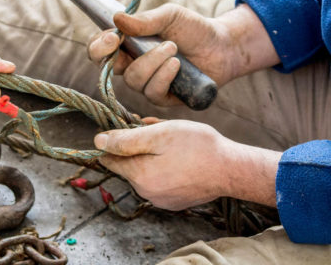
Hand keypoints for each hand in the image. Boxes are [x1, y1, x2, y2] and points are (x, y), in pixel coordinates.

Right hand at [88, 4, 238, 105]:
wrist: (223, 46)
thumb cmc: (194, 29)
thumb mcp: (170, 16)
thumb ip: (144, 20)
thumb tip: (116, 19)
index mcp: (127, 45)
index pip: (99, 50)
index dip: (98, 47)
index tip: (112, 37)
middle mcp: (132, 66)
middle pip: (107, 69)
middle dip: (114, 58)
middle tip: (122, 42)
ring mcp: (146, 84)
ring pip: (133, 80)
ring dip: (151, 62)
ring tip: (172, 48)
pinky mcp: (162, 98)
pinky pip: (152, 93)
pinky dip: (163, 77)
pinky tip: (177, 65)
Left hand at [94, 120, 280, 208]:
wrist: (232, 168)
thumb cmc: (197, 146)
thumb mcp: (159, 134)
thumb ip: (126, 139)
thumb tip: (98, 141)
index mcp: (139, 176)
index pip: (109, 160)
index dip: (114, 142)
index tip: (128, 129)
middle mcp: (146, 193)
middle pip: (128, 165)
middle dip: (137, 147)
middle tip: (158, 131)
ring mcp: (161, 200)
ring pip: (144, 172)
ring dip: (150, 156)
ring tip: (173, 143)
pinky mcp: (174, 202)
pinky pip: (159, 182)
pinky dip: (163, 168)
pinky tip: (180, 158)